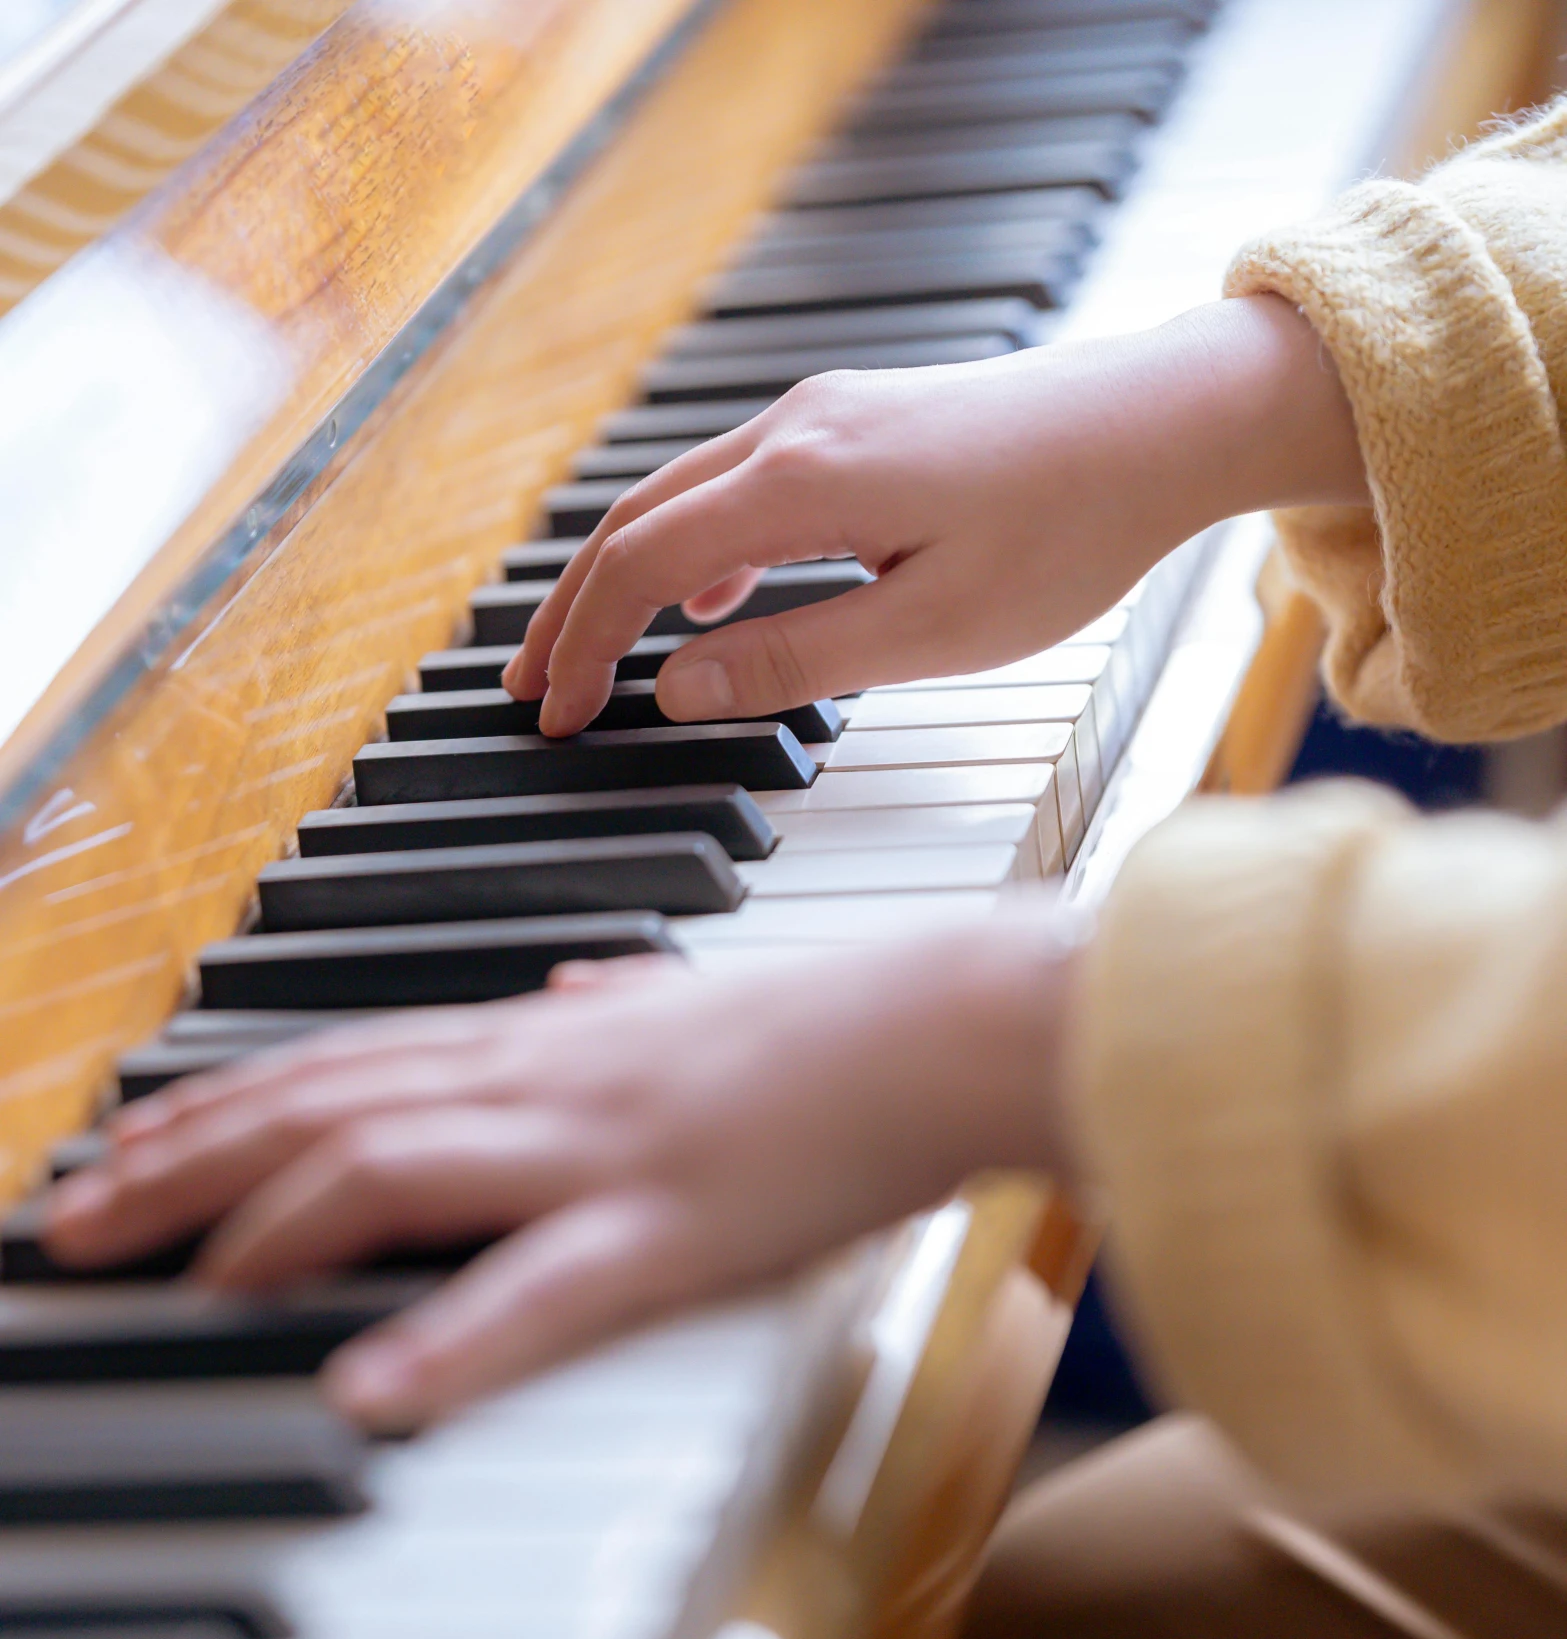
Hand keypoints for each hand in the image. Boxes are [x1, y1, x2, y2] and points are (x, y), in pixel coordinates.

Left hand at [43, 904, 1087, 1428]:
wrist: (954, 1019)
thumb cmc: (844, 1026)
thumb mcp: (702, 1006)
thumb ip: (619, 1004)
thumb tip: (572, 990)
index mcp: (548, 1043)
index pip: (341, 1064)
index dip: (214, 1109)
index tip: (120, 1148)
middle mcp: (541, 1079)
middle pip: (316, 1108)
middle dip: (173, 1166)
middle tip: (67, 1221)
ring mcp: (597, 1148)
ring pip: (382, 1166)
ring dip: (249, 1226)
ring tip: (151, 1281)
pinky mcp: (674, 1227)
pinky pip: (540, 1289)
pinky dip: (444, 1342)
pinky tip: (365, 1394)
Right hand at [508, 294, 1364, 733]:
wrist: (1162, 424)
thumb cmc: (1071, 528)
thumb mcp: (932, 630)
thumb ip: (793, 661)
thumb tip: (677, 689)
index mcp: (802, 481)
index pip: (641, 565)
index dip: (584, 646)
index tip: (554, 714)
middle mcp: (796, 430)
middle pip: (637, 521)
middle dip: (573, 611)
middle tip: (530, 688)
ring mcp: (824, 416)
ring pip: (681, 497)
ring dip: (626, 579)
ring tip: (593, 654)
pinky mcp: (857, 423)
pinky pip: (738, 485)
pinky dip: (694, 550)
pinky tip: (703, 606)